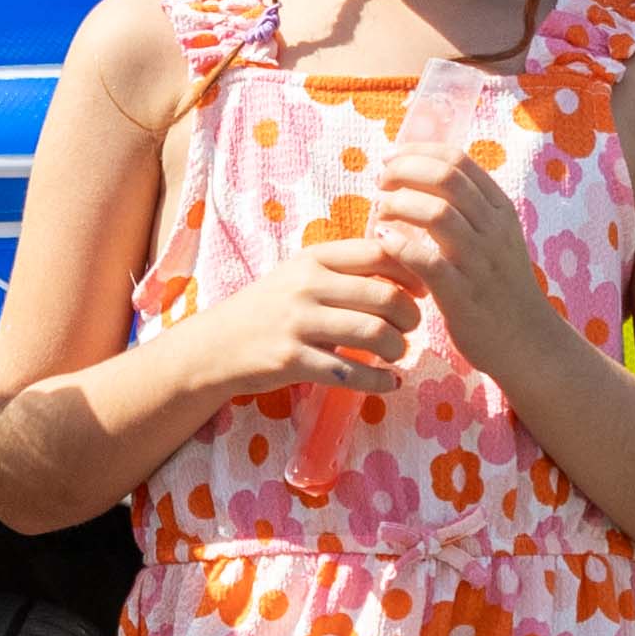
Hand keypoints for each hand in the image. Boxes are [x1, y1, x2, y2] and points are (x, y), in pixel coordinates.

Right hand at [199, 204, 436, 398]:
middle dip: (410, 317)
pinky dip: (380, 381)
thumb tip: (404, 272)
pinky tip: (389, 382)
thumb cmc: (267, 309)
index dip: (410, 273)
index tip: (419, 292)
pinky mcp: (292, 360)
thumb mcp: (298, 276)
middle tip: (411, 329)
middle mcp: (307, 286)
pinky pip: (351, 372)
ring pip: (373, 333)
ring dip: (398, 348)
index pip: (379, 253)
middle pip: (384, 295)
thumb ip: (342, 271)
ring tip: (397, 353)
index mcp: (313, 259)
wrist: (215, 346)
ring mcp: (298, 323)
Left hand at [393, 139, 561, 373]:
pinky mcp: (462, 296)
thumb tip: (423, 175)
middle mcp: (494, 230)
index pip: (458, 160)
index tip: (391, 158)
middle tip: (381, 183)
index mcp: (501, 210)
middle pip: (446, 178)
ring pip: (437, 214)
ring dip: (399, 205)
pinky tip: (382, 241)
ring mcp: (480, 263)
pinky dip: (399, 246)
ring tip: (380, 212)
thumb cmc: (500, 287)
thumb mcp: (497, 238)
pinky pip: (427, 262)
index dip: (418, 152)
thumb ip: (469, 208)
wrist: (528, 342)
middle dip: (404, 171)